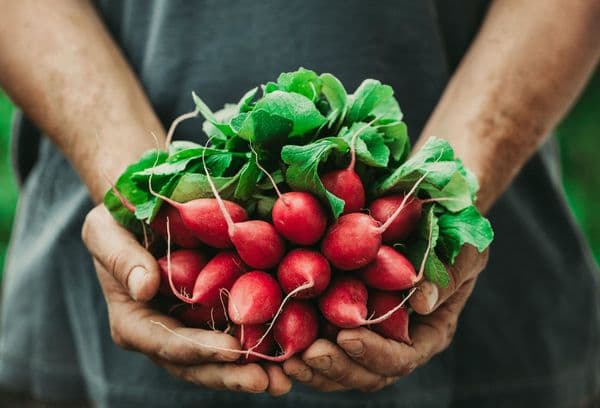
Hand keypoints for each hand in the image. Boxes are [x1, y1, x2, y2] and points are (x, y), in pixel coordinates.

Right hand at [82, 205, 290, 395]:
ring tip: (285, 379)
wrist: (145, 209)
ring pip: (219, 359)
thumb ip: (121, 259)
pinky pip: (237, 334)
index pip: (165, 342)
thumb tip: (144, 288)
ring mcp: (191, 327)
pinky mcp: (214, 314)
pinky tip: (290, 351)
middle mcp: (163, 333)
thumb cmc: (118, 219)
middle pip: (196, 364)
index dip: (199, 350)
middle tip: (266, 381)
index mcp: (134, 320)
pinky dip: (262, 345)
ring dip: (252, 370)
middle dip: (231, 374)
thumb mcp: (105, 231)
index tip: (233, 350)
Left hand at [283, 246, 487, 391]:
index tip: (348, 337)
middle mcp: (397, 341)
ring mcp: (369, 333)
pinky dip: (301, 342)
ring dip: (314, 366)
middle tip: (307, 355)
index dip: (374, 353)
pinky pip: (322, 340)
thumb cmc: (456, 232)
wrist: (432, 218)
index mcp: (428, 332)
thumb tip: (423, 303)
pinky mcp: (342, 317)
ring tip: (287, 358)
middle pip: (366, 373)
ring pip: (341, 366)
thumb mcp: (464, 248)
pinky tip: (278, 337)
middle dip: (336, 367)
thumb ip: (448, 275)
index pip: (401, 358)